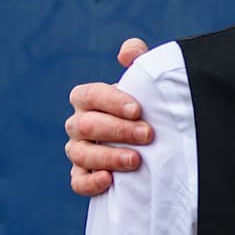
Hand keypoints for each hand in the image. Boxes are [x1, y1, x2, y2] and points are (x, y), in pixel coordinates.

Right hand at [65, 39, 152, 195]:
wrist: (157, 144)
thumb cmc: (148, 110)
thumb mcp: (147, 85)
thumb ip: (140, 62)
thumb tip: (127, 52)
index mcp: (89, 100)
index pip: (88, 95)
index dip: (111, 101)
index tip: (138, 110)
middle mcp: (79, 125)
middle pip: (85, 125)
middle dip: (118, 130)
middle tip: (148, 135)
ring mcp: (80, 151)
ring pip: (79, 154)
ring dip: (107, 156)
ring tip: (135, 160)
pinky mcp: (84, 176)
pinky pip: (78, 181)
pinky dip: (90, 182)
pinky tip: (108, 180)